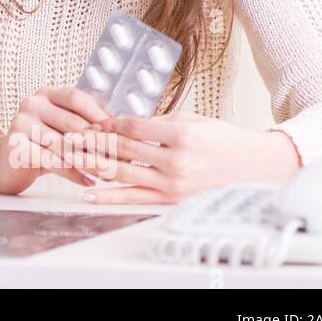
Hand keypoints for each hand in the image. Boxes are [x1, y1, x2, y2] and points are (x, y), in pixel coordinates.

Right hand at [0, 88, 110, 193]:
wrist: (8, 161)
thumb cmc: (44, 143)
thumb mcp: (63, 127)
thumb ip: (85, 121)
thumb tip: (121, 127)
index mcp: (46, 93)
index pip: (76, 97)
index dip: (99, 114)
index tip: (119, 132)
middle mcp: (31, 103)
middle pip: (71, 121)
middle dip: (98, 142)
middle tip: (120, 157)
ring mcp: (20, 123)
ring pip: (62, 144)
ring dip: (88, 161)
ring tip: (107, 172)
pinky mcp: (15, 145)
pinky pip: (50, 161)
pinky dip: (72, 174)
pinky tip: (87, 181)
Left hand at [63, 112, 302, 204]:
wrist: (254, 168)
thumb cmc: (224, 140)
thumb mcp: (191, 120)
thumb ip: (157, 122)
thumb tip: (123, 122)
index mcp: (180, 135)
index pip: (131, 128)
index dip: (107, 124)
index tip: (89, 122)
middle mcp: (174, 161)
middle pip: (122, 150)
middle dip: (91, 143)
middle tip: (67, 137)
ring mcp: (172, 184)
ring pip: (122, 173)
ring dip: (92, 166)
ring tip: (68, 159)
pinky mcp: (171, 200)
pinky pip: (133, 198)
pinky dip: (108, 197)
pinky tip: (87, 193)